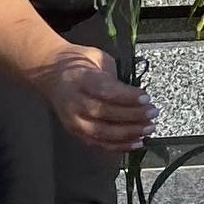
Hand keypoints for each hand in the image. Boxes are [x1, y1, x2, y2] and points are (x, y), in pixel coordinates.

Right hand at [36, 45, 155, 153]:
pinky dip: (119, 146)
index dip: (127, 96)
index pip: (106, 91)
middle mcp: (74, 103)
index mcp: (79, 80)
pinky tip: (136, 142)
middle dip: (133, 116)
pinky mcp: (75, 133)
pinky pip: (98, 144)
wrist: (50, 72)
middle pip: (105, 114)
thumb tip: (132, 92)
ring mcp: (73, 121)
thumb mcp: (96, 57)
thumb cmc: (77, 61)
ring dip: (129, 134)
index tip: (146, 97)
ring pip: (102, 133)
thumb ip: (113, 74)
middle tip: (153, 113)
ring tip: (148, 129)